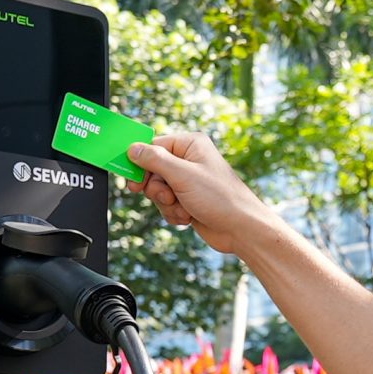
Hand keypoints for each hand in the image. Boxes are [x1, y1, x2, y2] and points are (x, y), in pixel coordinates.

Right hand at [125, 132, 279, 255]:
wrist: (240, 229)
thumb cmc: (219, 197)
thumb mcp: (182, 175)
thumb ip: (154, 160)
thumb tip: (132, 149)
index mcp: (190, 144)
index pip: (152, 146)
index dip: (140, 162)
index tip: (132, 179)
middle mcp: (188, 160)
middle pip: (152, 170)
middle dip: (157, 188)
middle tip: (167, 196)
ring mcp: (188, 181)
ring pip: (158, 190)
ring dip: (166, 204)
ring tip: (184, 208)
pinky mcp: (188, 200)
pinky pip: (166, 205)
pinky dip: (173, 213)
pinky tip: (188, 217)